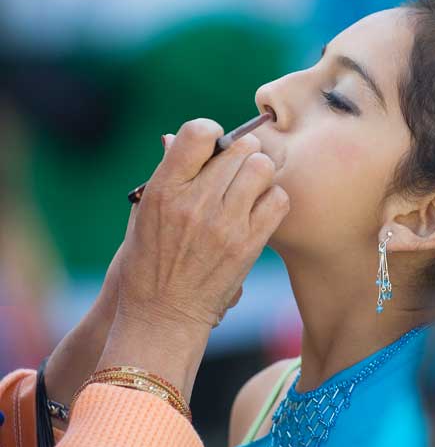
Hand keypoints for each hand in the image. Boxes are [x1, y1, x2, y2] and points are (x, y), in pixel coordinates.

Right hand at [98, 118, 288, 400]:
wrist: (163, 314)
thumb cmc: (150, 261)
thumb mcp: (144, 212)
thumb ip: (167, 173)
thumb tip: (179, 137)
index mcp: (164, 189)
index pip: (198, 133)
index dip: (211, 132)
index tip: (214, 144)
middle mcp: (195, 202)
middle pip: (239, 149)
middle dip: (241, 152)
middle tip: (238, 166)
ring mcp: (225, 223)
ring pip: (263, 168)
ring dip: (259, 172)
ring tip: (250, 186)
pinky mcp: (248, 244)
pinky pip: (278, 200)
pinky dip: (272, 199)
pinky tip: (259, 209)